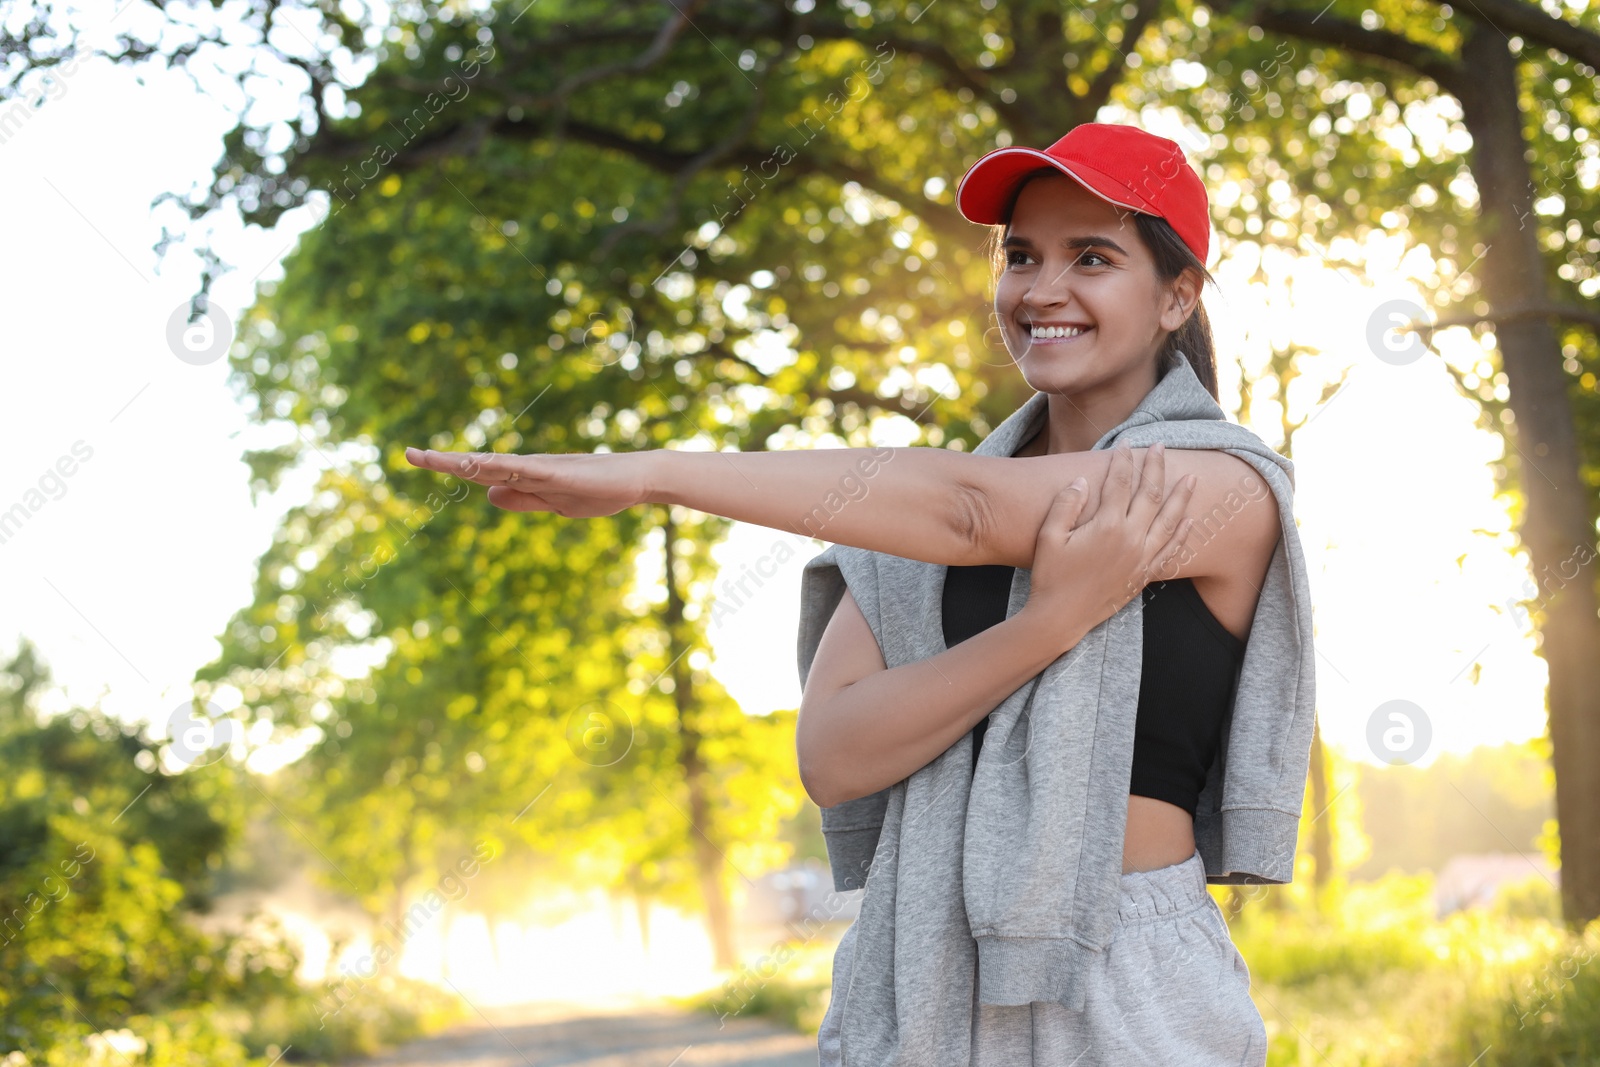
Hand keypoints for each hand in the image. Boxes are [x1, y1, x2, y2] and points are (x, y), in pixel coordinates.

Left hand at [404, 446, 653, 515]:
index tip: (418, 457)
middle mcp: (528, 468)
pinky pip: (526, 470)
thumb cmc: (600, 489)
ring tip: (435, 458)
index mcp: (526, 477)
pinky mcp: (561, 473)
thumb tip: (488, 494)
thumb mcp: (554, 503)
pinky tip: (484, 466)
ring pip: (497, 464)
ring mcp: (544, 468)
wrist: (637, 480)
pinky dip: (503, 467)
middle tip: (409, 453)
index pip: (480, 472)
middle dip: (446, 461)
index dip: (450, 466)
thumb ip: (523, 500)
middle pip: (480, 464)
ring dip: (466, 462)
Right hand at [1020, 443, 1195, 645]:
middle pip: (1151, 494)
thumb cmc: (1050, 576)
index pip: (1120, 482)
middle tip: (1161, 447)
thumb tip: (1082, 480)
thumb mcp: (1049, 536)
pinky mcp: (1143, 575)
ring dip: (1181, 496)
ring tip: (1191, 477)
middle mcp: (1130, 539)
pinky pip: (1170, 552)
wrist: (1061, 618)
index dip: (1123, 459)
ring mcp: (1141, 558)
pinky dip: (1182, 535)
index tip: (1125, 443)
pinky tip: (1189, 521)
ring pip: (1169, 520)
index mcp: (1106, 526)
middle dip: (1156, 467)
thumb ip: (1066, 504)